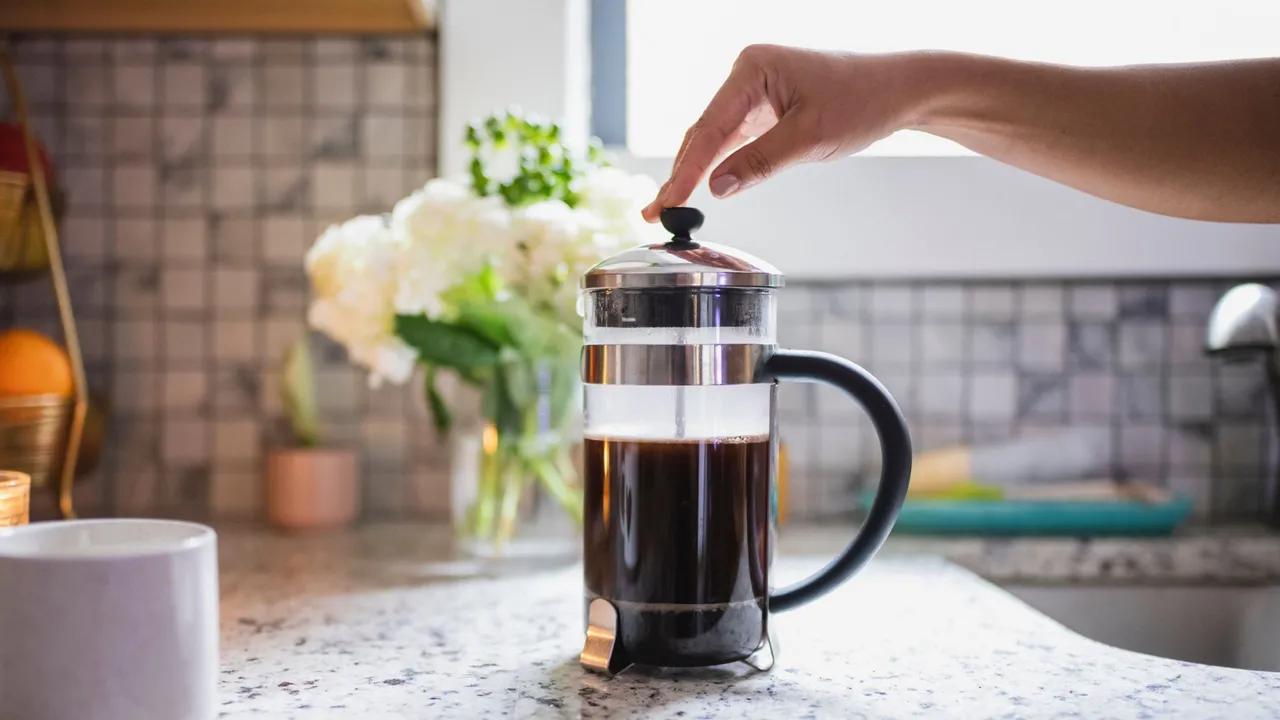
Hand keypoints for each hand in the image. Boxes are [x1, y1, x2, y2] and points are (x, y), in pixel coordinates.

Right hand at [641, 45, 919, 220]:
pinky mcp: (764, 106)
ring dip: (693, 172)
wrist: (899, 90)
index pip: (709, 127)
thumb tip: (716, 188)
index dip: (685, 170)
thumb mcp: (810, 138)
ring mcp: (754, 90)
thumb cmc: (862, 101)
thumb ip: (760, 163)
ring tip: (666, 207)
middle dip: (680, 174)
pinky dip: (717, 164)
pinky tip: (697, 188)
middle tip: (654, 214)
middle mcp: (747, 74)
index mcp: (752, 68)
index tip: (667, 202)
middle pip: (703, 131)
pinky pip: (732, 139)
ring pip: (714, 137)